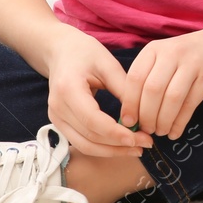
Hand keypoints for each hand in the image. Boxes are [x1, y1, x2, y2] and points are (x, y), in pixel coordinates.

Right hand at [44, 28, 155, 157]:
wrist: (60, 51)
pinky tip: (122, 145)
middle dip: (119, 145)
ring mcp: (56, 118)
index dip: (115, 133)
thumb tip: (141, 114)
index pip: (92, 120)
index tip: (138, 137)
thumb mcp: (107, 63)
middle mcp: (58, 108)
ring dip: (112, 151)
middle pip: (89, 137)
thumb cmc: (85, 53)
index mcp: (68, 89)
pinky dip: (103, 147)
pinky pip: (81, 142)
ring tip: (138, 148)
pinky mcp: (60, 124)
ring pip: (84, 145)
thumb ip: (123, 87)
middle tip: (146, 143)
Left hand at [122, 26, 202, 140]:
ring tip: (160, 131)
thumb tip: (129, 115)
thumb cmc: (184, 57)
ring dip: (163, 121)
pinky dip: (180, 122)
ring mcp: (192, 64)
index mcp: (154, 49)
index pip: (135, 78)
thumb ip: (145, 80)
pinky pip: (190, 104)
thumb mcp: (161, 58)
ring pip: (172, 98)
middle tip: (146, 130)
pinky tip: (175, 132)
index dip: (129, 103)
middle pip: (153, 90)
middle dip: (147, 115)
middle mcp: (172, 53)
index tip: (128, 122)